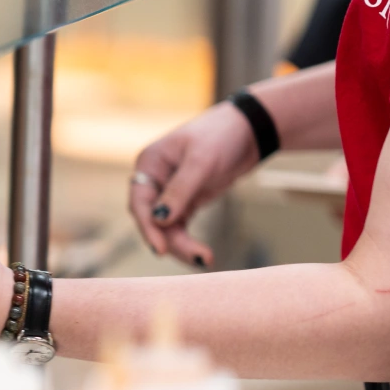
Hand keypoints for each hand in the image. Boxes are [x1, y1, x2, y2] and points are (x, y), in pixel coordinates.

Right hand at [130, 101, 256, 267]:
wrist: (249, 130)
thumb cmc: (221, 135)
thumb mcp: (201, 162)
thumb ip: (180, 190)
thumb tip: (159, 220)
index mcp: (149, 164)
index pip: (140, 202)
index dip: (148, 227)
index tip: (160, 249)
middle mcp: (155, 180)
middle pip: (153, 219)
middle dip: (170, 240)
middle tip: (195, 257)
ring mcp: (169, 192)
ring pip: (167, 227)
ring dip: (182, 244)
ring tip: (204, 259)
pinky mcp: (186, 201)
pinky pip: (180, 227)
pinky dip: (189, 241)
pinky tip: (202, 254)